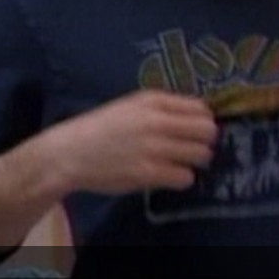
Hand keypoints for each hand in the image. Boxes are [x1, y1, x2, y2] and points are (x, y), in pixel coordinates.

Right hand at [46, 89, 217, 194]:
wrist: (71, 152)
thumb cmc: (101, 127)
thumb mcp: (131, 105)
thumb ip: (162, 107)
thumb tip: (199, 115)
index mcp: (152, 101)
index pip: (200, 108)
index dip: (203, 120)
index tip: (197, 129)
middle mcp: (156, 121)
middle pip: (207, 131)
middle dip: (205, 141)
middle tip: (193, 148)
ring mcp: (154, 148)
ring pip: (201, 155)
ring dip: (195, 161)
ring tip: (180, 162)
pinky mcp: (148, 173)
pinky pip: (185, 177)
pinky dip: (181, 178)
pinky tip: (169, 175)